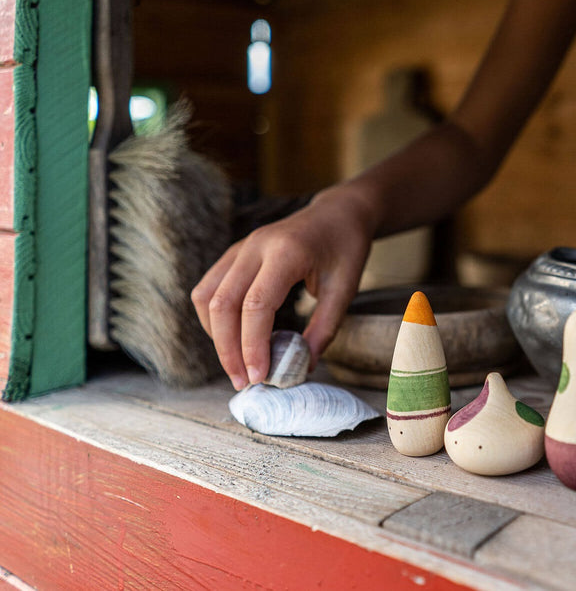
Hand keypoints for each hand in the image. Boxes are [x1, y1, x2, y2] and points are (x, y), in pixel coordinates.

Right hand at [192, 186, 374, 389]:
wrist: (338, 213)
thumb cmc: (346, 249)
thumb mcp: (345, 290)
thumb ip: (323, 329)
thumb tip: (301, 369)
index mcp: (286, 252)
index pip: (256, 305)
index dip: (252, 345)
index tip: (260, 377)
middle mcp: (255, 246)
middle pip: (223, 304)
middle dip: (228, 350)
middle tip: (244, 383)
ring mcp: (240, 247)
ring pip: (207, 297)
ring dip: (216, 336)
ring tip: (237, 365)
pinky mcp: (234, 254)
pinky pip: (209, 289)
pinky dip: (214, 319)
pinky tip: (233, 339)